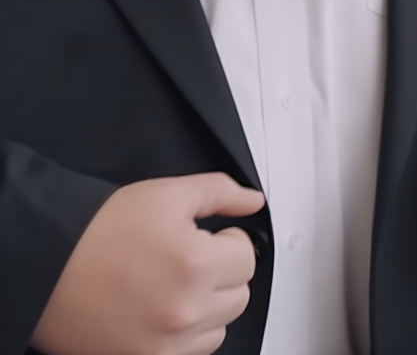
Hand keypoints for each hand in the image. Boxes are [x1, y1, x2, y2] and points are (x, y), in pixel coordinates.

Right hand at [31, 172, 264, 354]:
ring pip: (217, 328)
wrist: (48, 264)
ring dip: (205, 307)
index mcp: (196, 265)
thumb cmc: (100, 231)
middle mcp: (183, 310)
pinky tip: (160, 310)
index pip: (248, 258)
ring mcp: (164, 346)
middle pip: (238, 295)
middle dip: (221, 273)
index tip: (210, 239)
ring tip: (171, 285)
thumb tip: (253, 202)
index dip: (228, 242)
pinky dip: (182, 336)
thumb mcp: (169, 194)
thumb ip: (221, 193)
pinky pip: (189, 354)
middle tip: (189, 259)